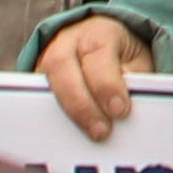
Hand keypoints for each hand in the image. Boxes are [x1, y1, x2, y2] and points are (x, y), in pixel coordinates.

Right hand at [41, 11, 146, 142]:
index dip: (107, 85)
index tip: (120, 111)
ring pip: (45, 84)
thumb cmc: (121, 55)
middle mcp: (66, 42)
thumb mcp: (137, 60)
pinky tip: (63, 137)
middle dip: (82, 105)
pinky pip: (35, 98)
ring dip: (64, 114)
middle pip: (63, 68)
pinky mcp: (35, 81)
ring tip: (83, 139)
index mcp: (98, 33)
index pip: (98, 55)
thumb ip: (135, 80)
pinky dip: (48, 117)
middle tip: (101, 132)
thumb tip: (124, 108)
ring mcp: (45, 60)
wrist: (97, 41)